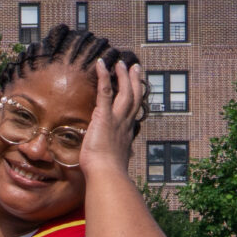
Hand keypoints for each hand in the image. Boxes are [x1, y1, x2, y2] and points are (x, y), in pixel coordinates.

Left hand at [83, 57, 144, 172]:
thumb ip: (114, 155)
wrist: (106, 173)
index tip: (136, 89)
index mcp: (126, 132)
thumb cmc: (106, 171)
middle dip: (134, 81)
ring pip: (124, 91)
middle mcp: (125, 123)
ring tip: (121, 63)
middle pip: (134, 96)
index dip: (135, 98)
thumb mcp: (112, 160)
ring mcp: (116, 118)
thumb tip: (115, 161)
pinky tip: (101, 65)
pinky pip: (105, 92)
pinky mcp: (104, 116)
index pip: (132, 111)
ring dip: (122, 75)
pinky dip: (104, 77)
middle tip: (134, 67)